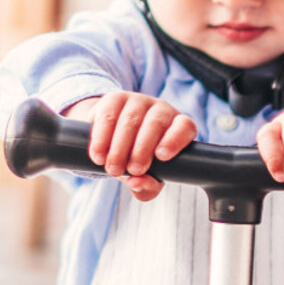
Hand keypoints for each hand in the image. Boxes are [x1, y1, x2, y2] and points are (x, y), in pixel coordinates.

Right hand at [67, 93, 196, 200]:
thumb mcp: (147, 177)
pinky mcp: (115, 98)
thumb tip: (137, 183)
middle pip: (155, 124)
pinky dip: (102, 137)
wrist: (113, 140)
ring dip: (120, 146)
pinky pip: (108, 115)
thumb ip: (148, 186)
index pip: (185, 127)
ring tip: (113, 169)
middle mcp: (162, 110)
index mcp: (179, 127)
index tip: (161, 156)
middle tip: (132, 170)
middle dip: (142, 150)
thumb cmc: (140, 161)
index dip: (175, 140)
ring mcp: (139, 101)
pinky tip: (98, 154)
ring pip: (131, 120)